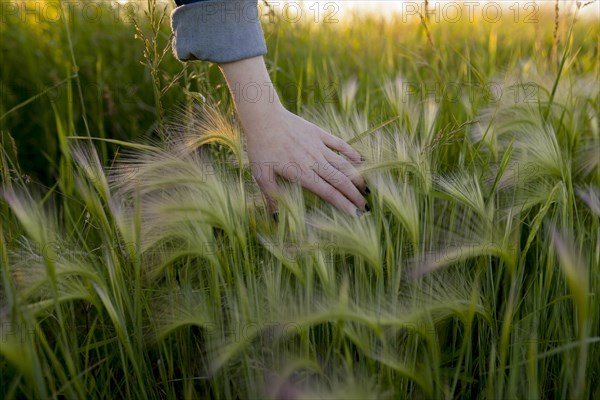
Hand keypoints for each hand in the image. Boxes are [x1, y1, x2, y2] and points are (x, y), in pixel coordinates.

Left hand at [219, 56, 368, 215]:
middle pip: (340, 180)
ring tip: (366, 189)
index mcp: (301, 173)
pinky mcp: (318, 133)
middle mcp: (314, 161)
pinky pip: (339, 144)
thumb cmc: (260, 147)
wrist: (263, 116)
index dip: (343, 204)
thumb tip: (278, 218)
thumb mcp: (261, 175)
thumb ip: (272, 197)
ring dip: (357, 177)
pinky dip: (352, 152)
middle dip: (354, 195)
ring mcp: (318, 146)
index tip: (356, 214)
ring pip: (343, 164)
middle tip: (366, 207)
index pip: (328, 192)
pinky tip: (362, 160)